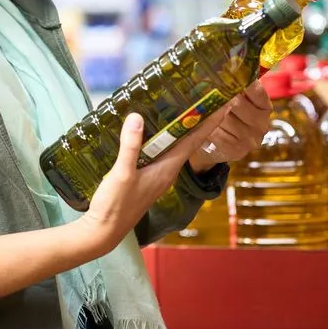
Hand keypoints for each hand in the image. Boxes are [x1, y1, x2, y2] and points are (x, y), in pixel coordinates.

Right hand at [74, 111, 221, 257]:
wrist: (103, 231)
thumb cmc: (115, 205)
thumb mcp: (121, 173)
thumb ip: (130, 146)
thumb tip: (137, 116)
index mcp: (167, 169)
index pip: (194, 141)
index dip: (209, 122)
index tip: (224, 104)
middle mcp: (167, 172)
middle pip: (187, 141)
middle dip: (197, 121)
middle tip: (204, 97)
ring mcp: (156, 175)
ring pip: (173, 146)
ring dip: (180, 128)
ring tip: (183, 107)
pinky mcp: (145, 177)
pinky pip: (160, 152)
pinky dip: (162, 138)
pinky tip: (153, 130)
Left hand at [187, 81, 271, 172]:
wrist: (214, 146)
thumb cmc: (224, 115)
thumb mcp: (233, 98)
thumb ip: (232, 85)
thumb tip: (222, 65)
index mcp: (264, 106)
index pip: (255, 89)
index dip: (238, 81)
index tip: (223, 76)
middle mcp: (262, 123)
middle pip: (237, 103)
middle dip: (221, 98)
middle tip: (208, 94)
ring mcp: (251, 139)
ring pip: (225, 119)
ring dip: (212, 115)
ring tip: (207, 113)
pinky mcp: (237, 151)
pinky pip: (218, 134)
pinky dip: (209, 130)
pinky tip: (207, 128)